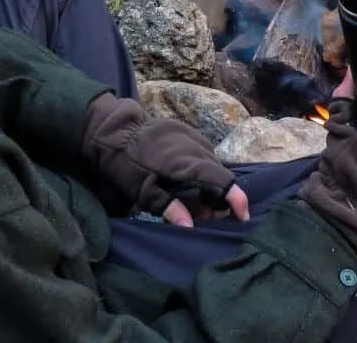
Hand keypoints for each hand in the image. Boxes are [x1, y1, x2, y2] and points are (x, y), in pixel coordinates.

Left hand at [81, 94, 250, 226]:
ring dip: (209, 183)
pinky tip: (187, 180)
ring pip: (212, 164)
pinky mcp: (186, 131)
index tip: (241, 217)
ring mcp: (193, 136)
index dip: (237, 200)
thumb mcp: (142, 192)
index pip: (224, 181)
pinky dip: (202, 170)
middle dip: (218, 198)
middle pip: (220, 175)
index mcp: (189, 162)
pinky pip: (203, 153)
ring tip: (194, 200)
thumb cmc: (127, 165)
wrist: (114, 130)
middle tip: (205, 216)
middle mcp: (197, 146)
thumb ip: (169, 208)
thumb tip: (190, 227)